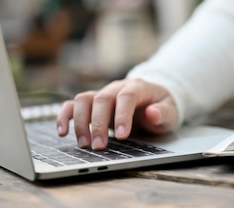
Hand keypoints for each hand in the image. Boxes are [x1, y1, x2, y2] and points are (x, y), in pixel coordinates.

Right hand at [56, 79, 178, 149]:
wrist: (153, 100)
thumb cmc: (161, 107)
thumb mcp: (171, 112)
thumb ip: (164, 113)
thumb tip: (153, 113)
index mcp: (138, 87)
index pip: (126, 97)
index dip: (122, 115)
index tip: (122, 136)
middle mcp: (117, 88)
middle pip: (102, 99)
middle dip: (99, 124)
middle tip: (99, 147)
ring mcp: (102, 94)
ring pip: (84, 100)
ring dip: (81, 122)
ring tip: (84, 144)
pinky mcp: (91, 104)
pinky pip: (73, 105)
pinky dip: (65, 116)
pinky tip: (62, 132)